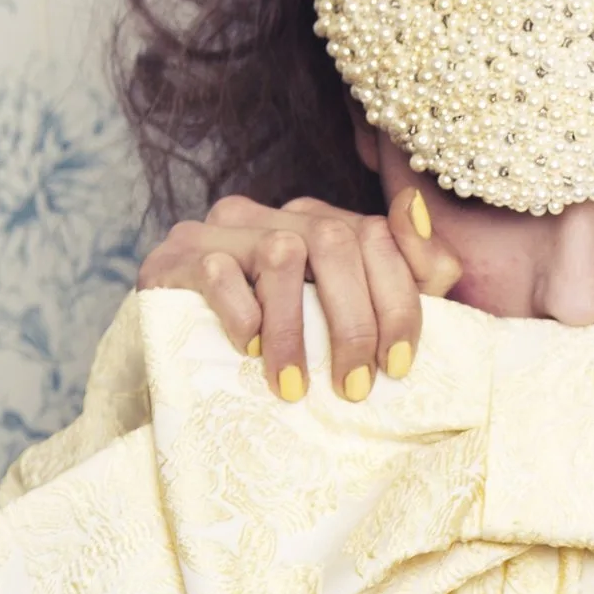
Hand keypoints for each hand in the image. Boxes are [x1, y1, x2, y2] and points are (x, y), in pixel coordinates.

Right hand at [137, 188, 461, 402]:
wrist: (183, 374)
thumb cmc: (280, 352)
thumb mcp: (355, 318)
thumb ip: (410, 269)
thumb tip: (417, 205)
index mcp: (319, 222)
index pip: (377, 237)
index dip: (397, 303)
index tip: (397, 366)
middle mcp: (273, 216)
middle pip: (335, 243)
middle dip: (354, 323)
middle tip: (354, 388)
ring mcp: (221, 232)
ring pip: (281, 253)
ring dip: (296, 332)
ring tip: (296, 388)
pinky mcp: (176, 258)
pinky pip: (218, 272)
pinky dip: (242, 316)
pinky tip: (249, 353)